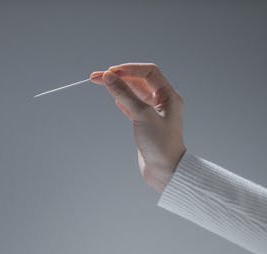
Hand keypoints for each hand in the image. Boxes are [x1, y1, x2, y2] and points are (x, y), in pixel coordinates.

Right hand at [90, 63, 186, 191]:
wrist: (165, 171)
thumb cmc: (161, 145)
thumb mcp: (142, 116)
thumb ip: (125, 95)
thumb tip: (110, 78)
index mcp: (168, 96)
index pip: (148, 72)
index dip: (128, 69)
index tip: (110, 72)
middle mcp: (162, 102)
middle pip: (138, 81)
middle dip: (119, 77)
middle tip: (98, 76)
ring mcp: (153, 113)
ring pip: (133, 93)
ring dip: (118, 87)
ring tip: (101, 83)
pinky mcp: (145, 124)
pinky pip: (132, 105)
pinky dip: (121, 99)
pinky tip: (113, 97)